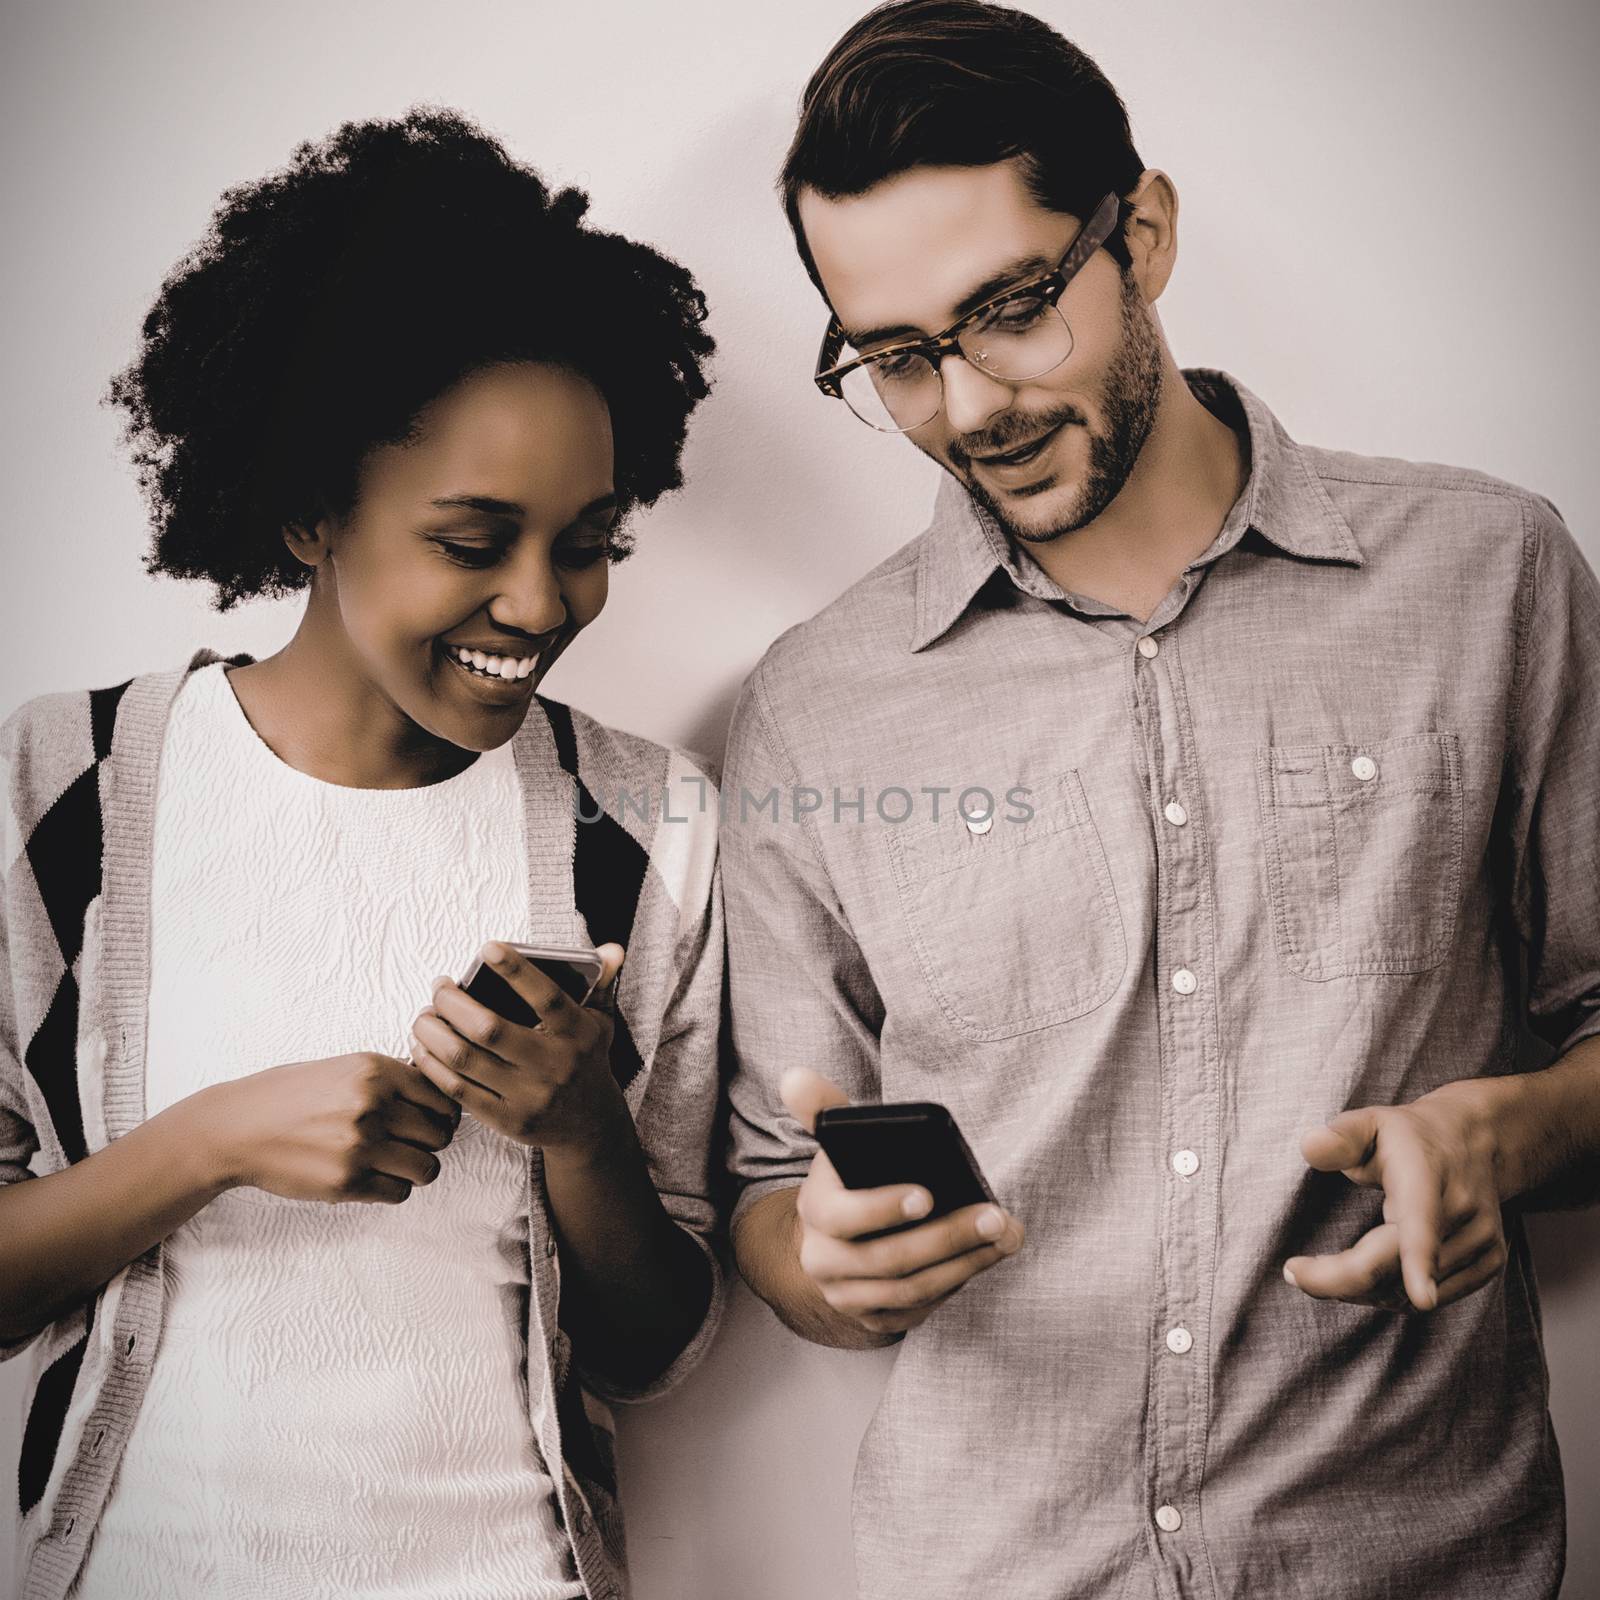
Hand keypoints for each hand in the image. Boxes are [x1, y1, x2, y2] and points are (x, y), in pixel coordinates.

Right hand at [197, 1052, 460, 1203]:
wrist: (239, 1127)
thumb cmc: (293, 1094)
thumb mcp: (346, 1067)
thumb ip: (392, 1078)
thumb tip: (441, 1090)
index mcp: (377, 1071)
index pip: (444, 1097)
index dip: (441, 1111)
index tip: (428, 1119)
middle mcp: (373, 1105)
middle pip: (441, 1134)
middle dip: (431, 1141)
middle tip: (410, 1143)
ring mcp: (360, 1146)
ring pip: (428, 1167)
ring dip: (416, 1168)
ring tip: (394, 1162)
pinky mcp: (346, 1182)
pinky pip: (400, 1192)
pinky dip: (393, 1188)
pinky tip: (374, 1177)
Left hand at [409, 942, 627, 1154]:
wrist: (590, 1125)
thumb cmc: (585, 1060)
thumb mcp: (600, 1021)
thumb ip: (601, 982)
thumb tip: (612, 948)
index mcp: (578, 1033)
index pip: (546, 998)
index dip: (516, 971)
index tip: (488, 947)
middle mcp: (555, 1066)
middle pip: (489, 1029)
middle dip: (452, 1003)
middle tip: (439, 986)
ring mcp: (529, 1097)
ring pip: (464, 1059)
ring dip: (433, 1033)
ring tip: (424, 1015)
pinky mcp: (506, 1120)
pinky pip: (456, 1090)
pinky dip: (431, 1065)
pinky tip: (422, 1046)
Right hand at [783, 1067, 1023, 1336]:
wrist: (832, 1235)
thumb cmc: (849, 1178)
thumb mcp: (836, 1142)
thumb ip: (822, 1107)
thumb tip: (794, 1076)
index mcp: (814, 1211)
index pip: (843, 1217)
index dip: (883, 1209)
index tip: (928, 1194)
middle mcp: (821, 1260)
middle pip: (887, 1260)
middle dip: (947, 1238)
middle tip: (994, 1217)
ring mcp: (844, 1295)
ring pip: (908, 1291)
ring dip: (963, 1265)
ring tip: (1003, 1237)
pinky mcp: (870, 1318)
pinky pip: (916, 1312)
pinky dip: (953, 1287)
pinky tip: (983, 1259)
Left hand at [1285, 1079, 1507, 1312]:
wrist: (1473, 1141)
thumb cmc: (1405, 1136)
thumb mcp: (1368, 1122)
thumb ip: (1339, 1136)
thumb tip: (1309, 1147)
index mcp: (1427, 1177)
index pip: (1422, 1223)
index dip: (1420, 1262)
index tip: (1422, 1298)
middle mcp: (1462, 1212)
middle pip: (1398, 1269)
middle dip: (1339, 1279)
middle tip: (1294, 1272)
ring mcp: (1482, 1242)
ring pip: (1412, 1292)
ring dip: (1364, 1289)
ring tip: (1332, 1265)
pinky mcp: (1489, 1263)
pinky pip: (1432, 1299)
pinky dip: (1394, 1294)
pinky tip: (1372, 1273)